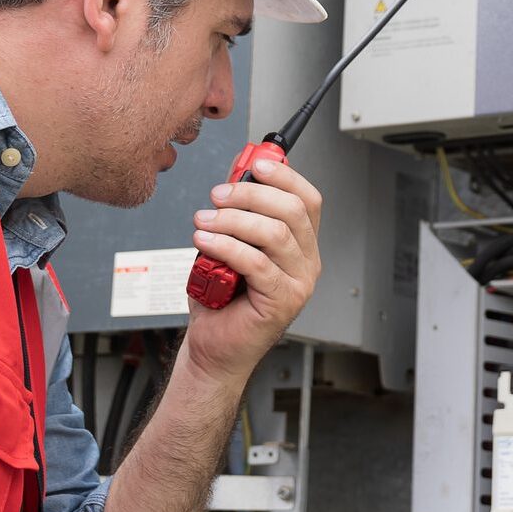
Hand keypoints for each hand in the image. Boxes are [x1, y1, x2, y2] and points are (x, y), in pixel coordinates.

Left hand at [182, 156, 321, 386]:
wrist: (213, 347)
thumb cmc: (221, 300)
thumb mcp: (228, 243)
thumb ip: (237, 211)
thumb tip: (235, 173)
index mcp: (300, 245)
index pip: (307, 200)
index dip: (285, 176)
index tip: (256, 164)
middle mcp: (306, 262)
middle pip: (293, 211)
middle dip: (251, 194)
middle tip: (218, 195)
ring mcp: (299, 283)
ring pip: (275, 234)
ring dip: (234, 220)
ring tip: (204, 222)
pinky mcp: (283, 301)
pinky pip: (257, 263)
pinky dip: (226, 246)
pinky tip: (204, 243)